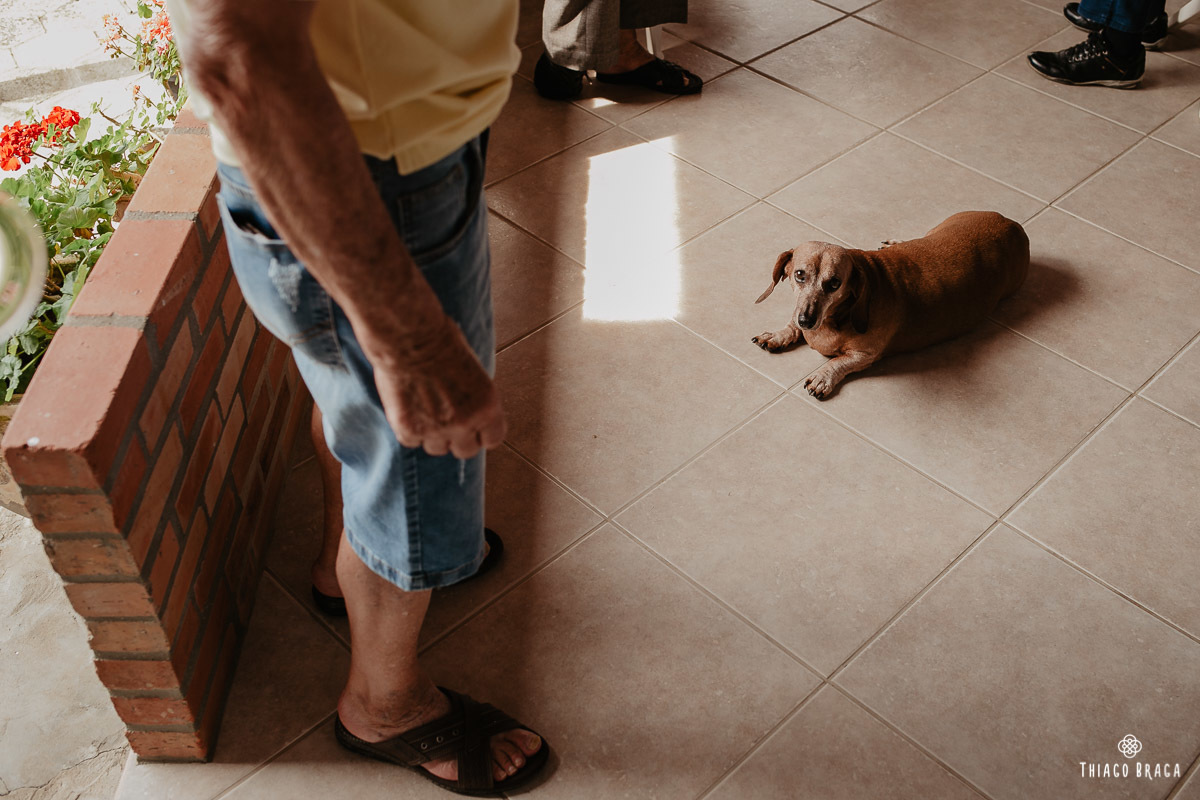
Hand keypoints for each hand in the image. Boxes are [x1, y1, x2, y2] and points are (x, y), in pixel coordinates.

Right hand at [369, 318, 505, 458]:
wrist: (410, 337)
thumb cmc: (442, 342)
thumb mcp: (474, 372)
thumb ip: (475, 399)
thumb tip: (472, 413)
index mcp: (487, 407)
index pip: (493, 439)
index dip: (482, 433)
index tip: (475, 427)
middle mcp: (465, 422)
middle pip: (466, 450)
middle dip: (459, 438)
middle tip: (448, 420)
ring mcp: (436, 429)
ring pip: (437, 449)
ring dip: (433, 435)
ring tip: (425, 410)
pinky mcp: (408, 429)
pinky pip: (411, 441)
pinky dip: (409, 430)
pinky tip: (409, 409)